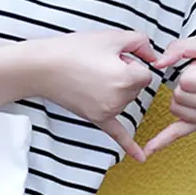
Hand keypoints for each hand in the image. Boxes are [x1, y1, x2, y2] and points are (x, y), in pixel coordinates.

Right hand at [37, 30, 157, 162]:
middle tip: (96, 66)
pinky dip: (129, 145)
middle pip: (136, 87)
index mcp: (127, 78)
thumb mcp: (112, 36)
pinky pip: (117, 134)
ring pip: (125, 99)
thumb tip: (154, 56)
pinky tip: (141, 158)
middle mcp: (119, 98)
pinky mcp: (96, 118)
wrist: (41, 67)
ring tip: (90, 77)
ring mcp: (107, 111)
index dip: (129, 62)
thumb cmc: (72, 50)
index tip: (110, 58)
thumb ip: (141, 42)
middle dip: (123, 75)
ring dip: (116, 89)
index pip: (145, 72)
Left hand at [144, 36, 195, 157]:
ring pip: (176, 109)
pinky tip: (148, 150)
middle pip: (179, 97)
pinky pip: (180, 133)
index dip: (191, 71)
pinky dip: (162, 141)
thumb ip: (182, 47)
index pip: (186, 81)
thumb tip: (158, 62)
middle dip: (186, 84)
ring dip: (183, 97)